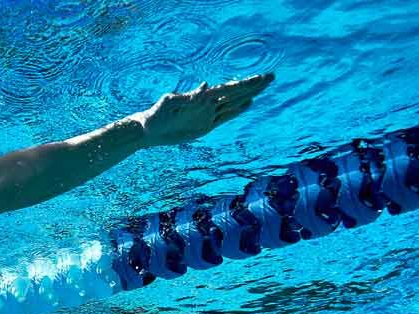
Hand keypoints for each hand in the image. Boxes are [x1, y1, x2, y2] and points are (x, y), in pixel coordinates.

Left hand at [138, 73, 273, 146]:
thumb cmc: (155, 116)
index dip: (244, 84)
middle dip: (252, 86)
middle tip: (271, 77)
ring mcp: (207, 114)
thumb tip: (205, 86)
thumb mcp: (169, 105)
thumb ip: (188, 98)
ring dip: (248, 95)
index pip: (227, 89)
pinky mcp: (205, 125)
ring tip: (263, 86)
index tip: (259, 78)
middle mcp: (207, 104)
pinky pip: (225, 116)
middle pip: (234, 93)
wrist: (147, 131)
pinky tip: (247, 103)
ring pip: (233, 103)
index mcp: (200, 98)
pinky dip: (237, 110)